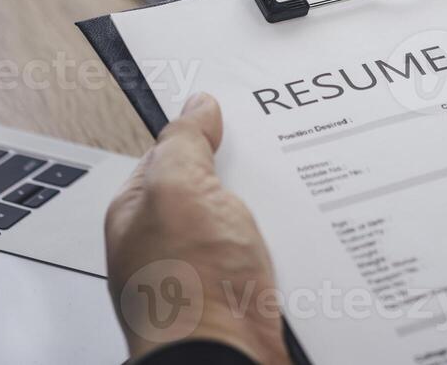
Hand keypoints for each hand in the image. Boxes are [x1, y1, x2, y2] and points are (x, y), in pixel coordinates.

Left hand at [105, 94, 289, 364]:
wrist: (223, 364)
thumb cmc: (188, 293)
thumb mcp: (177, 191)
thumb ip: (183, 142)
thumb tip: (197, 107)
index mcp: (141, 212)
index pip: (173, 151)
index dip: (206, 130)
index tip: (240, 112)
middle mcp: (170, 242)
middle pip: (217, 185)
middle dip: (249, 172)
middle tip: (277, 157)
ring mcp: (208, 270)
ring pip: (250, 219)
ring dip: (275, 210)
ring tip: (296, 199)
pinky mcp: (242, 294)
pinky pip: (273, 253)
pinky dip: (291, 243)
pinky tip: (305, 236)